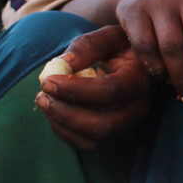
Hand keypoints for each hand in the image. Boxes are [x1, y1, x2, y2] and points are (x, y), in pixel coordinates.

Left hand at [37, 26, 157, 149]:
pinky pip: (87, 144)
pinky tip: (52, 110)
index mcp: (141, 80)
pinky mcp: (113, 135)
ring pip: (93, 139)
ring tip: (43, 100)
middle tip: (42, 95)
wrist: (132, 64)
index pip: (110, 91)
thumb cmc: (118, 47)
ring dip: (62, 123)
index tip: (47, 80)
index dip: (75, 89)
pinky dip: (64, 131)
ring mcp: (127, 125)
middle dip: (66, 113)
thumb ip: (88, 46)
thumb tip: (63, 64)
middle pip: (103, 125)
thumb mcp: (108, 37)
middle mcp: (139, 108)